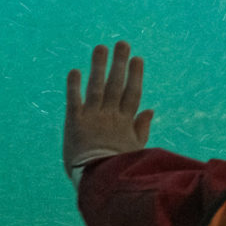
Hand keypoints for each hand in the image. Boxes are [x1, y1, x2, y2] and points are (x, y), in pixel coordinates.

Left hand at [63, 41, 153, 175]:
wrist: (98, 181)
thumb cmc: (118, 169)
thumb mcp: (135, 150)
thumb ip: (141, 129)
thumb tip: (151, 109)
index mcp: (124, 122)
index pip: (132, 94)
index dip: (135, 75)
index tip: (138, 58)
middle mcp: (109, 115)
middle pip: (116, 85)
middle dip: (120, 63)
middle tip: (122, 43)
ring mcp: (92, 117)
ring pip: (97, 86)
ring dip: (99, 66)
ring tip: (101, 47)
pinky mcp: (75, 122)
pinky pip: (74, 100)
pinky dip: (74, 85)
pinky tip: (75, 70)